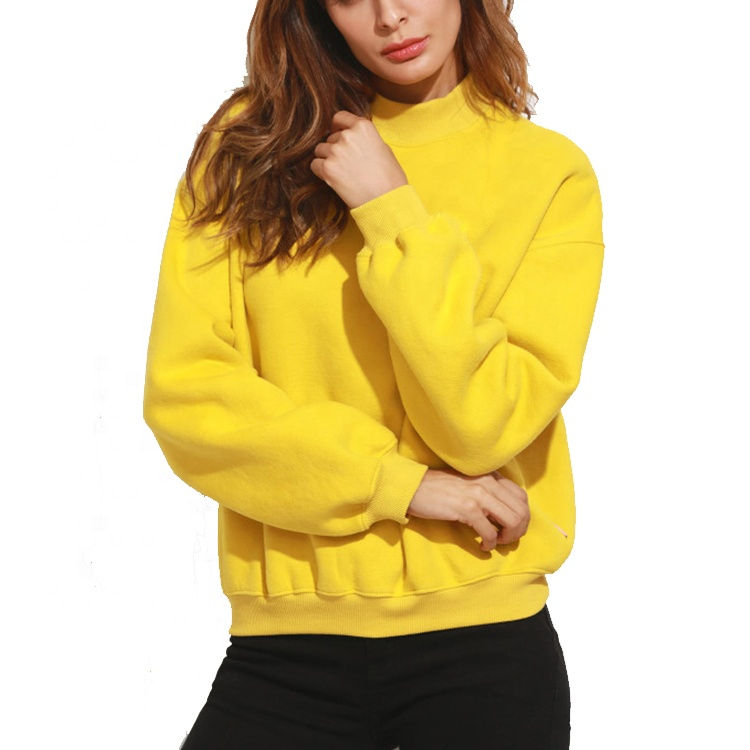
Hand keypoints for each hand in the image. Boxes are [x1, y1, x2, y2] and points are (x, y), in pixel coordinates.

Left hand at [309, 110, 408, 208]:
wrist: (386, 200)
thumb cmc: (390, 178)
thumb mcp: (383, 148)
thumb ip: (365, 139)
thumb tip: (353, 139)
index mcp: (363, 127)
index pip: (340, 117)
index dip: (337, 127)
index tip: (337, 134)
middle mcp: (348, 136)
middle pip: (330, 137)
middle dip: (335, 148)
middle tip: (346, 164)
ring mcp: (336, 151)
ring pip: (320, 150)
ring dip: (327, 159)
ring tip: (341, 172)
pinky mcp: (328, 169)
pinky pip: (314, 165)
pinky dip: (321, 171)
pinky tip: (333, 179)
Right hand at [406, 468, 530, 551]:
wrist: (413, 487)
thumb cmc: (438, 487)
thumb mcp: (468, 482)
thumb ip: (487, 490)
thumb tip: (503, 513)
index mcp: (490, 475)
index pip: (522, 497)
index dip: (522, 517)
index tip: (511, 528)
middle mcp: (488, 482)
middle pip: (522, 511)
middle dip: (518, 531)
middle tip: (506, 539)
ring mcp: (478, 494)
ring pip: (512, 521)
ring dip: (508, 538)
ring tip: (496, 542)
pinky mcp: (467, 509)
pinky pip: (490, 532)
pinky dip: (490, 544)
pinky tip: (482, 546)